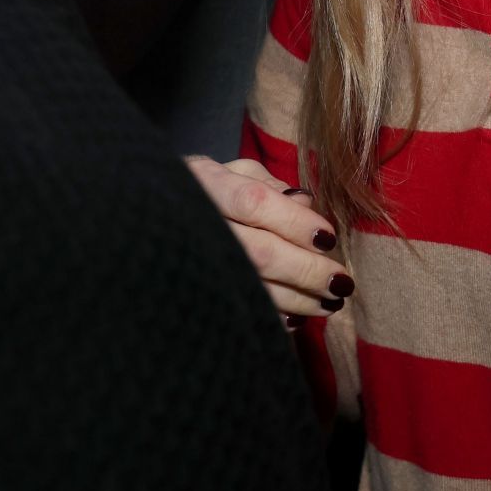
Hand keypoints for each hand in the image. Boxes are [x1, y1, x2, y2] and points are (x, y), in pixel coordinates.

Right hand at [185, 156, 354, 321]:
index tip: (329, 238)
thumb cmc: (204, 190)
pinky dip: (271, 318)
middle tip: (342, 283)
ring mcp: (188, 263)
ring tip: (330, 304)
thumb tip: (307, 207)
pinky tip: (297, 316)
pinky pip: (236, 312)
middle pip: (259, 252)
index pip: (255, 203)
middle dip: (307, 270)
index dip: (295, 223)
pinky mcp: (190, 296)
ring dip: (297, 300)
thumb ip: (271, 187)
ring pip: (251, 288)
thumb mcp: (232, 173)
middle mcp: (194, 222)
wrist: (148, 218)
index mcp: (205, 182)